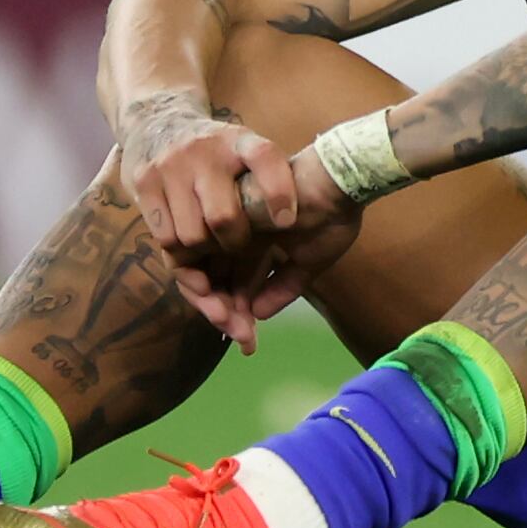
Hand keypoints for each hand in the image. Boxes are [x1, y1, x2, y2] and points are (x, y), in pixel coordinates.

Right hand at [115, 93, 297, 262]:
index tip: (287, 220)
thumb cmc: (213, 152)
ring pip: (192, 236)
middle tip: (239, 245)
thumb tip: (286, 227)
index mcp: (238, 140)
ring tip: (211, 243)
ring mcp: (170, 165)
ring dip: (205, 251)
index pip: (263, 157)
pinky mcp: (144, 182)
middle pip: (223, 217)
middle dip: (236, 243)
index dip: (278, 191)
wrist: (157, 120)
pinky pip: (165, 238)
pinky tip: (186, 241)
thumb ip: (262, 182)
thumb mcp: (241, 150)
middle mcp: (204, 150)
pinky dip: (180, 252)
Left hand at [170, 149, 363, 351]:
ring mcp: (224, 231)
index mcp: (254, 246)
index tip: (248, 342)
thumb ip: (283, 288)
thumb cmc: (329, 219)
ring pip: (202, 277)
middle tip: (241, 340)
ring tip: (233, 327)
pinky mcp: (215, 221)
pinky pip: (192, 260)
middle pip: (215, 286)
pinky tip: (221, 309)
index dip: (237, 318)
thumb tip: (257, 315)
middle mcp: (234, 239)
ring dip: (214, 307)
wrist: (334, 185)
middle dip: (224, 317)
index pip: (235, 287)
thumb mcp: (309, 263)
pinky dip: (202, 289)